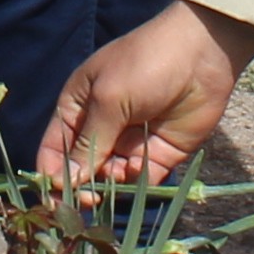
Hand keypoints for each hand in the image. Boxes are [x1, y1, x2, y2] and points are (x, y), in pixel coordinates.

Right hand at [39, 4, 253, 188]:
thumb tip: (65, 181)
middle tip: (88, 198)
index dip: (52, 174)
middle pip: (80, 169)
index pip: (54, 148)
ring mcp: (129, 141)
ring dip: (110, 182)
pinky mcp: (158, 153)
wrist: (201, 54)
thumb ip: (88, 142)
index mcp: (78, 107)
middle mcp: (101, 128)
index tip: (54, 198)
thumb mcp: (108, 99)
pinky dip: (137, 179)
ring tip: (119, 171)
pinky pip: (140, 178)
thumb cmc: (144, 64)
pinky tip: (139, 165)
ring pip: (109, 178)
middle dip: (81, 186)